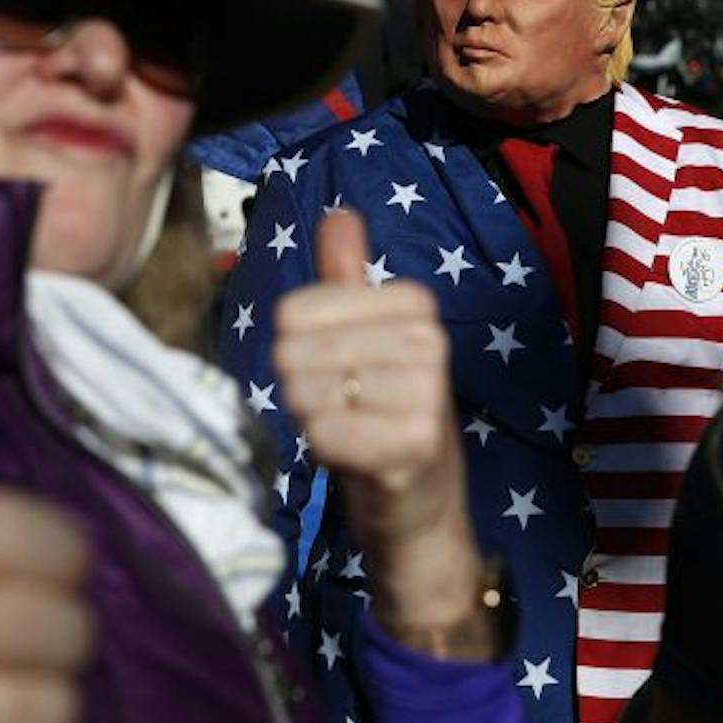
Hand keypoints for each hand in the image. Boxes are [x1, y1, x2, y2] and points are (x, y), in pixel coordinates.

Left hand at [273, 210, 486, 648]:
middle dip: (302, 388)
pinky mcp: (413, 444)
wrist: (420, 509)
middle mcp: (429, 341)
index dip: (298, 350)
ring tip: (353, 432)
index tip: (341, 372)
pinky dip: (325, 451)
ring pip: (303, 393)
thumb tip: (339, 213)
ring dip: (315, 421)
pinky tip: (357, 459)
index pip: (294, 310)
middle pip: (293, 351)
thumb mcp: (365, 341)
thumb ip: (346, 277)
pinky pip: (322, 433)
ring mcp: (426, 393)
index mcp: (415, 305)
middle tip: (344, 410)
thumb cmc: (382, 417)